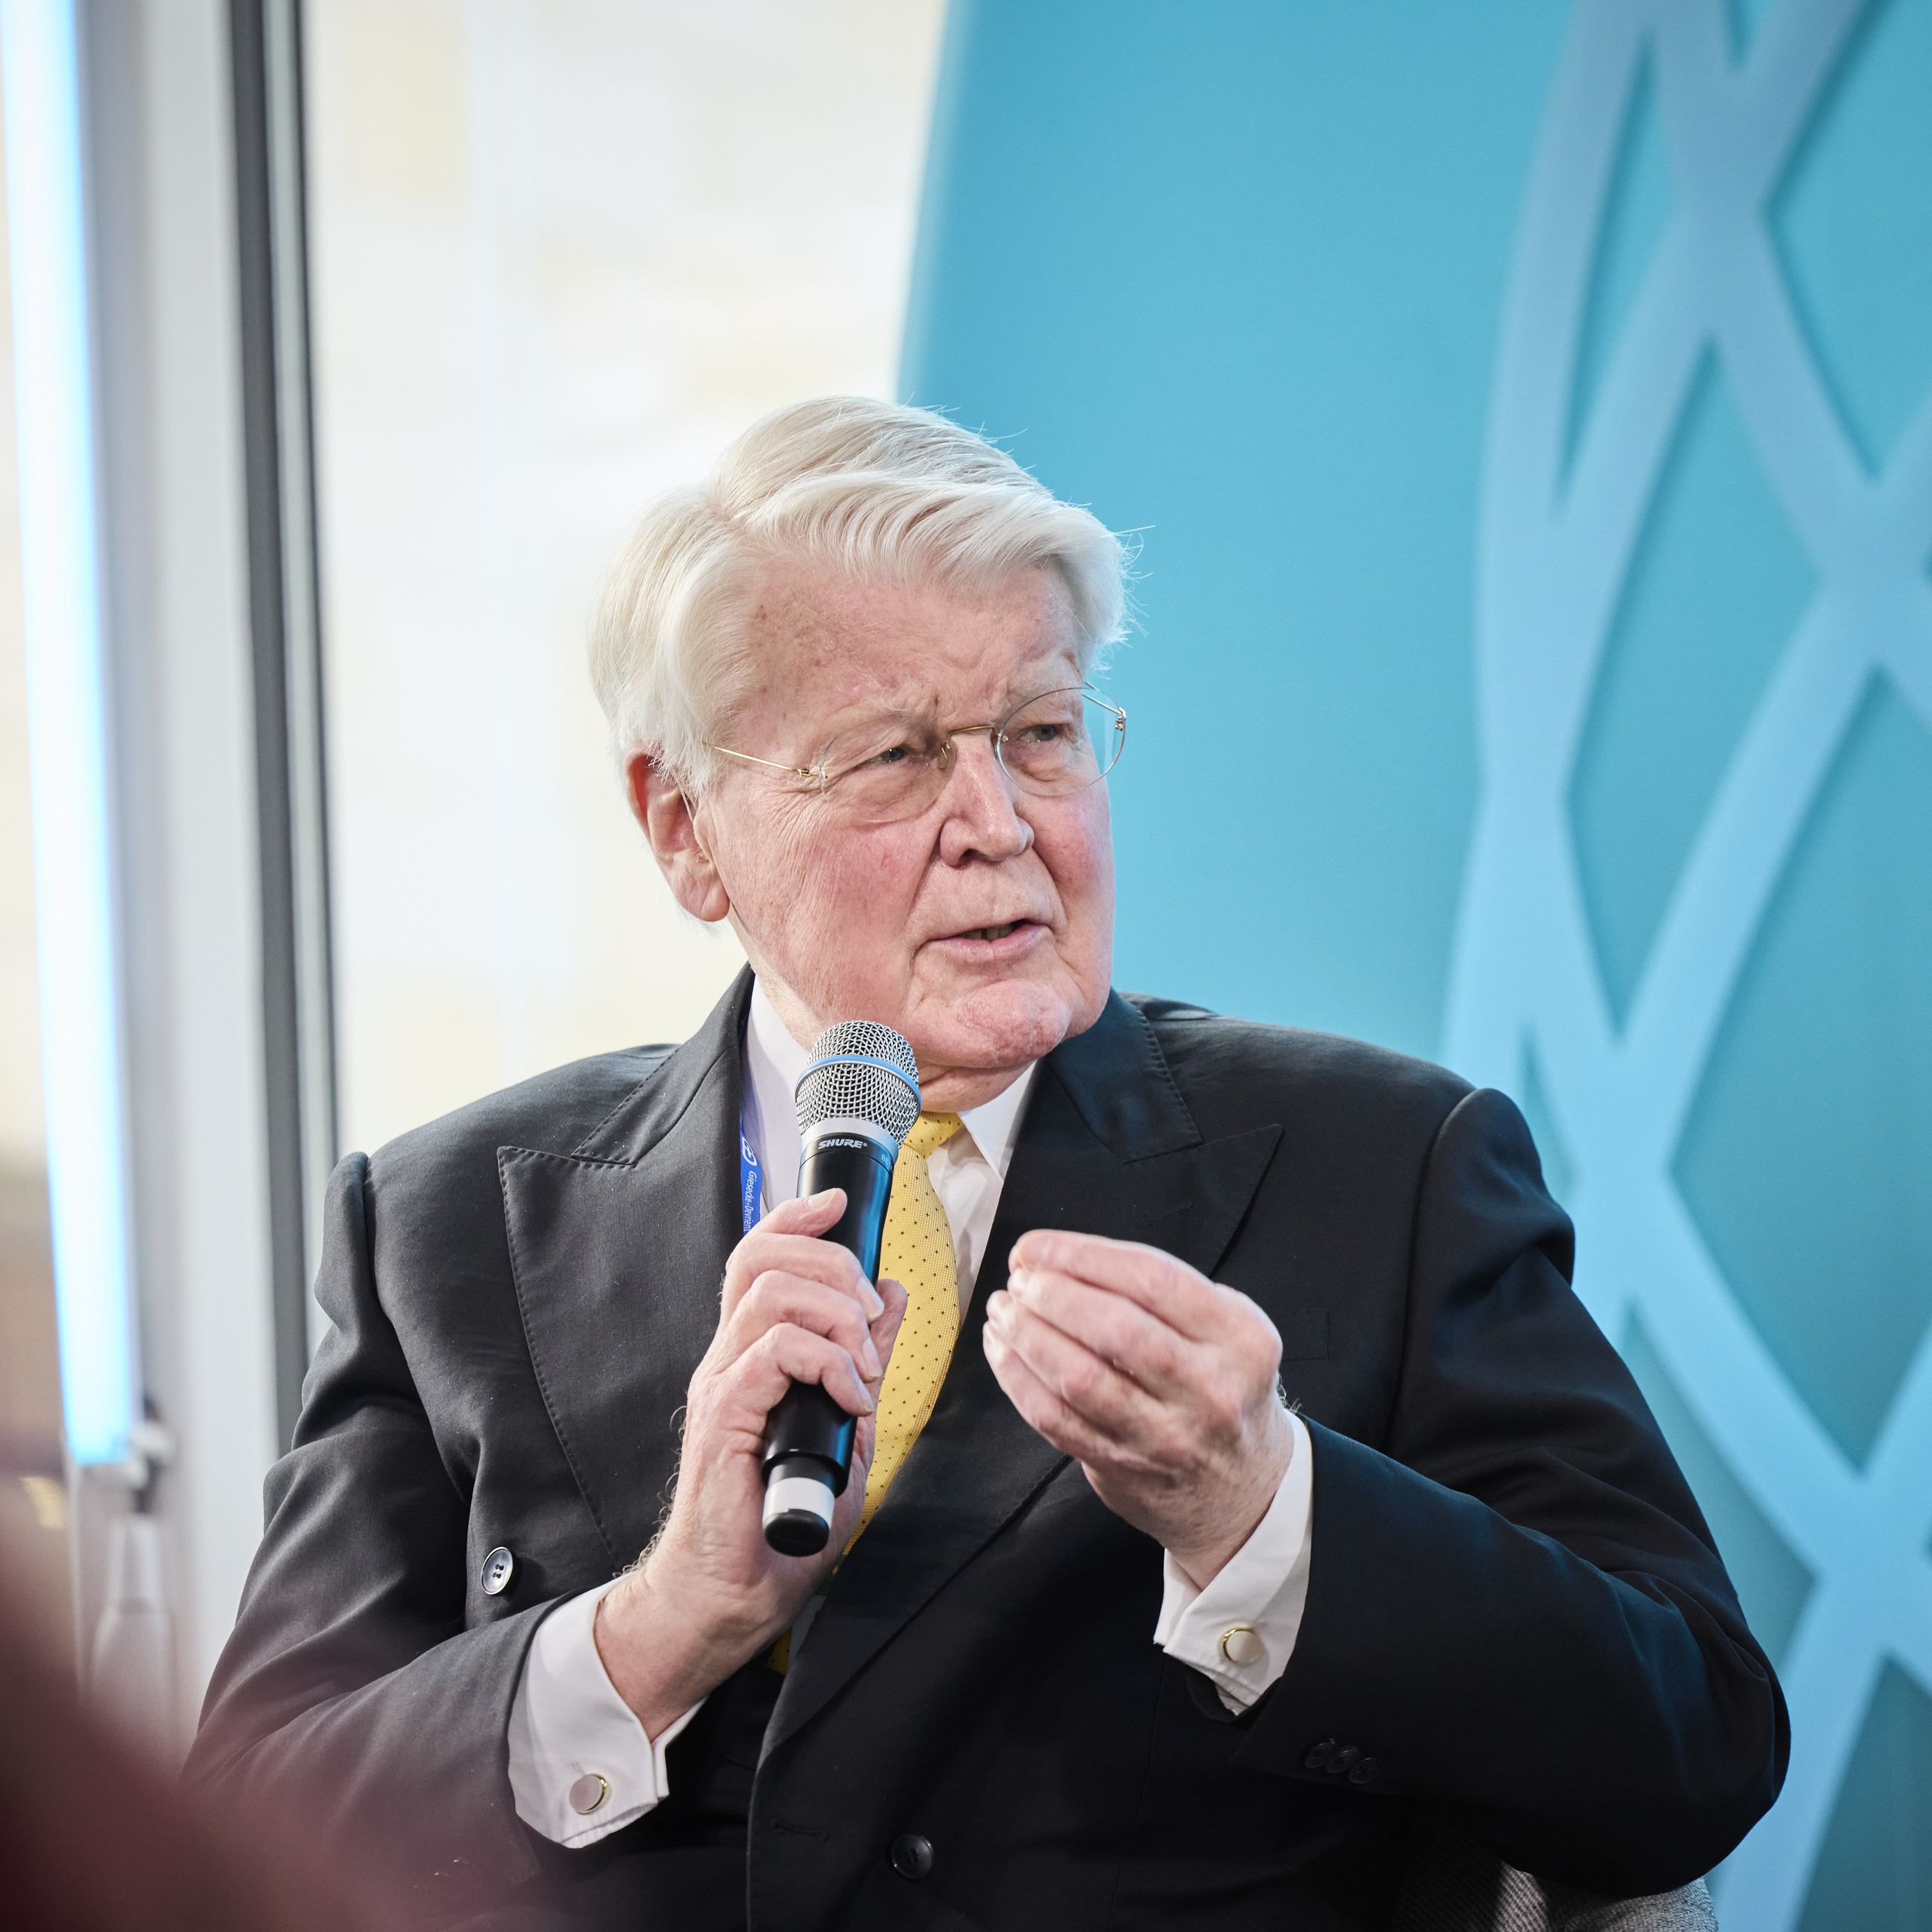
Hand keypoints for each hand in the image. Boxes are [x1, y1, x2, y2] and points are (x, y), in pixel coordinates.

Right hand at [593, 1190, 906, 1737]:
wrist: (732, 1598)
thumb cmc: (778, 1525)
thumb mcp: (844, 1426)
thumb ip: (863, 1361)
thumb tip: (894, 1297)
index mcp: (749, 1354)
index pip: (759, 1255)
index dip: (797, 1218)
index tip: (840, 1204)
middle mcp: (727, 1359)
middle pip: (765, 1259)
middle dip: (835, 1267)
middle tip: (871, 1319)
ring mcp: (720, 1386)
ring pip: (773, 1296)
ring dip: (837, 1317)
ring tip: (863, 1368)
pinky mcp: (724, 1420)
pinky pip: (775, 1353)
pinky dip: (828, 1363)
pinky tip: (851, 1399)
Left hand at [982, 1231, 1291, 1586]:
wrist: (1242, 1490)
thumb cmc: (1219, 1384)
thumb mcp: (1226, 1329)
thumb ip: (1159, 1291)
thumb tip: (1055, 1258)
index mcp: (1240, 1338)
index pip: (1152, 1280)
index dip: (1082, 1255)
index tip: (1034, 1247)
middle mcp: (1210, 1389)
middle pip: (1114, 1329)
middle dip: (1052, 1295)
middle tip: (1019, 1281)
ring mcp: (1166, 1436)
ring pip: (1079, 1377)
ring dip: (1027, 1335)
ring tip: (1003, 1309)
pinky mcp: (1123, 1469)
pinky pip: (1056, 1420)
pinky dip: (1018, 1379)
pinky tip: (1002, 1349)